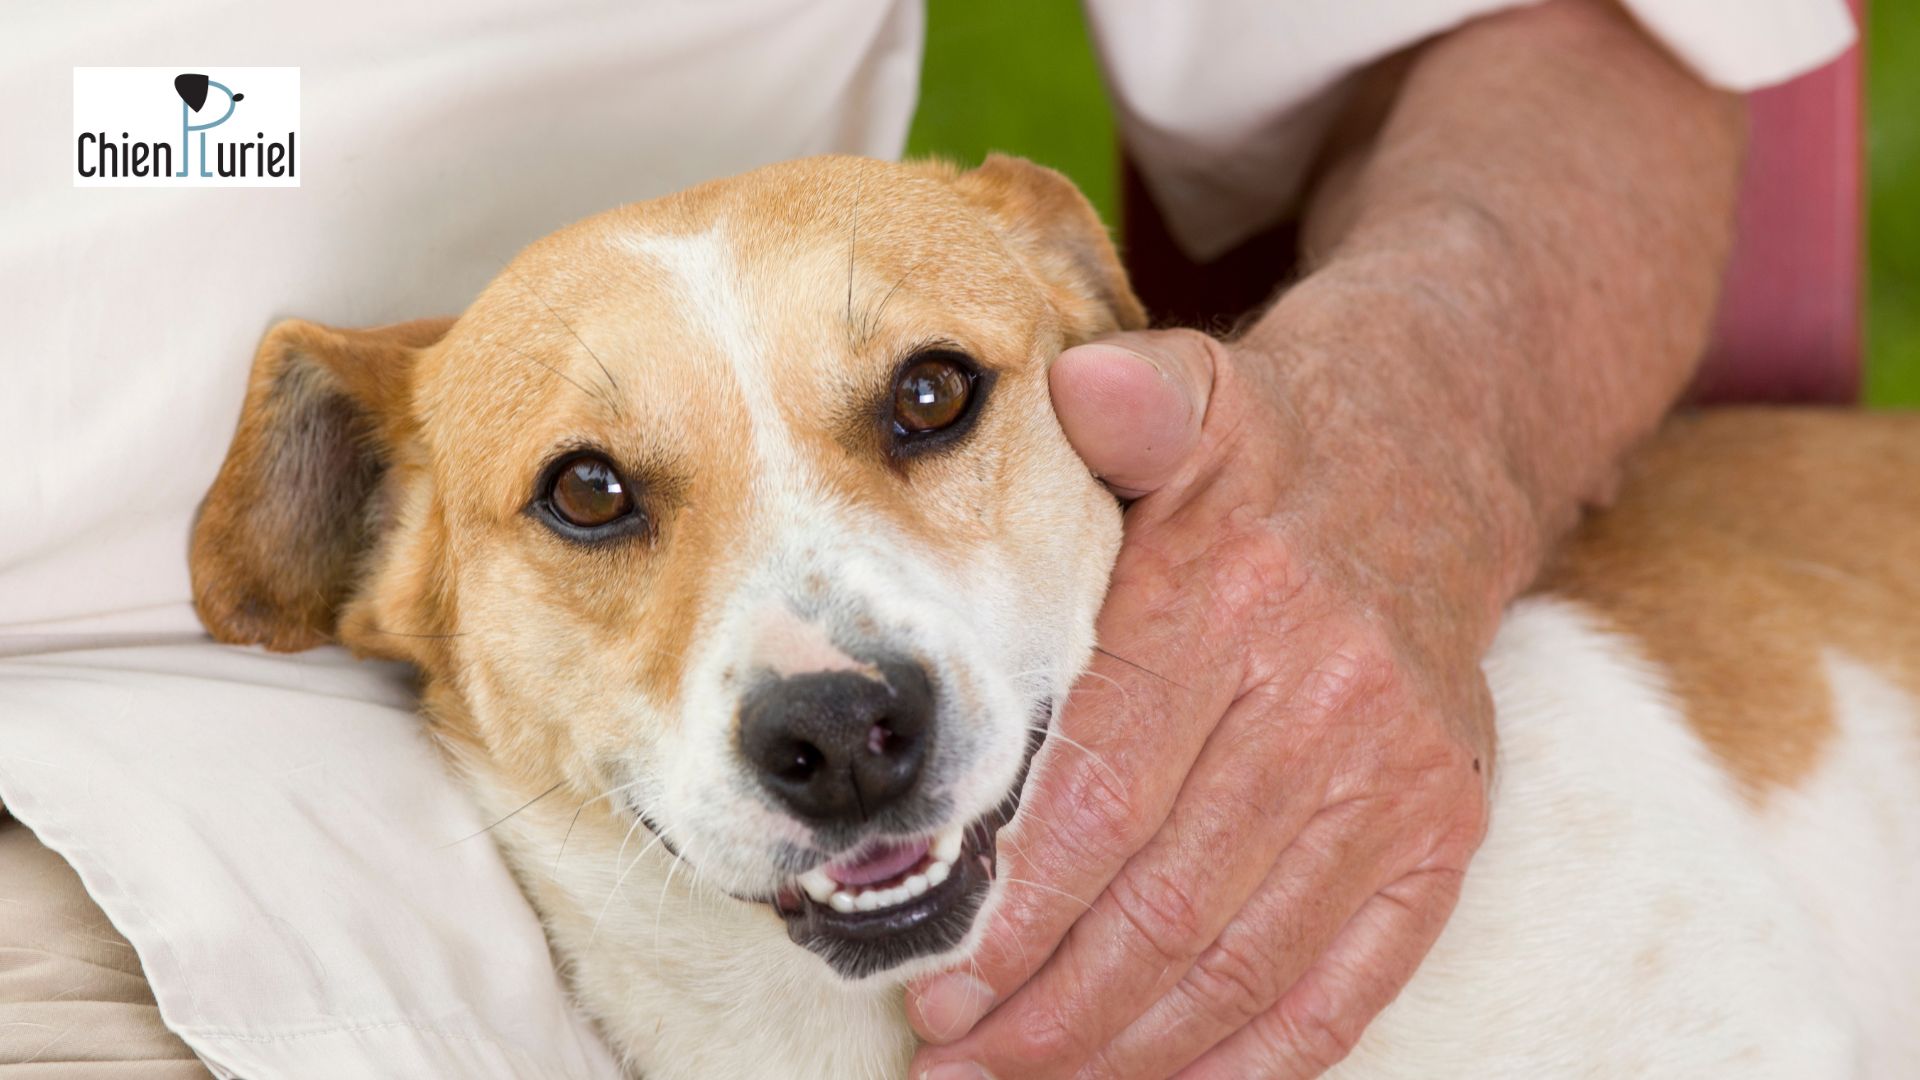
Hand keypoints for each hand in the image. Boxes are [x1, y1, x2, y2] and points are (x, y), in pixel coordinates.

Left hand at [908, 310, 1514, 1078]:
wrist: (1437, 462)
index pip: (1104, 791)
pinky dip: (1251, 1062)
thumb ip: (1133, 401)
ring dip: (1124, 1053)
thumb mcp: (1199, 390)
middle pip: (1164, 901)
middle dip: (1046, 1006)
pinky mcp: (1442, 834)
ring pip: (1243, 963)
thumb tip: (1076, 386)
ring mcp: (1401, 782)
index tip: (934, 978)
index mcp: (1242, 604)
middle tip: (952, 1060)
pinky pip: (1348, 987)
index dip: (1015, 906)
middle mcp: (1333, 703)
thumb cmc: (1271, 451)